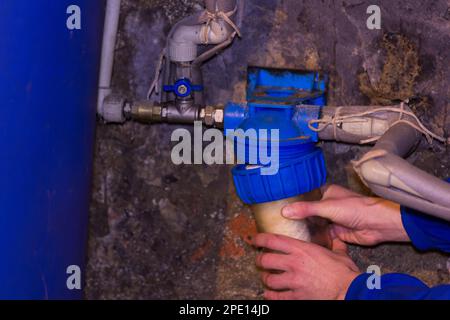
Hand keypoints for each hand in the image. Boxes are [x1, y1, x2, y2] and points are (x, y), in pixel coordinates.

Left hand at [253, 233, 359, 299]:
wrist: (348, 291)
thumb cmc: (344, 272)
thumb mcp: (339, 254)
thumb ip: (335, 245)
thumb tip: (337, 238)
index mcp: (301, 249)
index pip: (272, 240)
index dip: (260, 238)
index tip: (255, 239)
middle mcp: (294, 263)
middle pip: (265, 260)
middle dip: (260, 261)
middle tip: (261, 261)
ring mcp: (293, 281)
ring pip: (268, 279)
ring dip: (266, 279)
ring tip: (267, 278)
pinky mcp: (296, 296)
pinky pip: (277, 297)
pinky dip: (270, 295)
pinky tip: (269, 294)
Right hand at [282, 184, 409, 245]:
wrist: (377, 225)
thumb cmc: (355, 209)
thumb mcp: (327, 207)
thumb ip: (306, 209)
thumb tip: (284, 211)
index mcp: (326, 192)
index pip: (306, 195)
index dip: (294, 200)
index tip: (278, 205)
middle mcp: (328, 205)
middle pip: (308, 211)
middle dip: (297, 216)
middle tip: (278, 222)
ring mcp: (331, 219)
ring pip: (314, 224)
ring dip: (304, 228)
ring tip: (285, 232)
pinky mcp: (336, 233)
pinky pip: (321, 235)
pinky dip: (313, 238)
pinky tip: (300, 241)